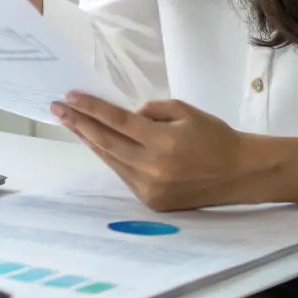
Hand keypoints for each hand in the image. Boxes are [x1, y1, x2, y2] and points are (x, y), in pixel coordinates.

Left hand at [50, 94, 253, 210]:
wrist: (239, 173)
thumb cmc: (213, 136)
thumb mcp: (184, 110)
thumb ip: (150, 111)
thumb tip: (123, 116)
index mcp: (164, 141)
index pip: (117, 121)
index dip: (91, 108)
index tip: (69, 96)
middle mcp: (153, 168)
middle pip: (105, 142)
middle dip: (78, 123)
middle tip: (57, 108)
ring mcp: (150, 188)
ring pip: (110, 160)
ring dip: (89, 141)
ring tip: (71, 123)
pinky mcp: (151, 202)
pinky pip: (123, 174)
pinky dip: (110, 157)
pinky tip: (97, 143)